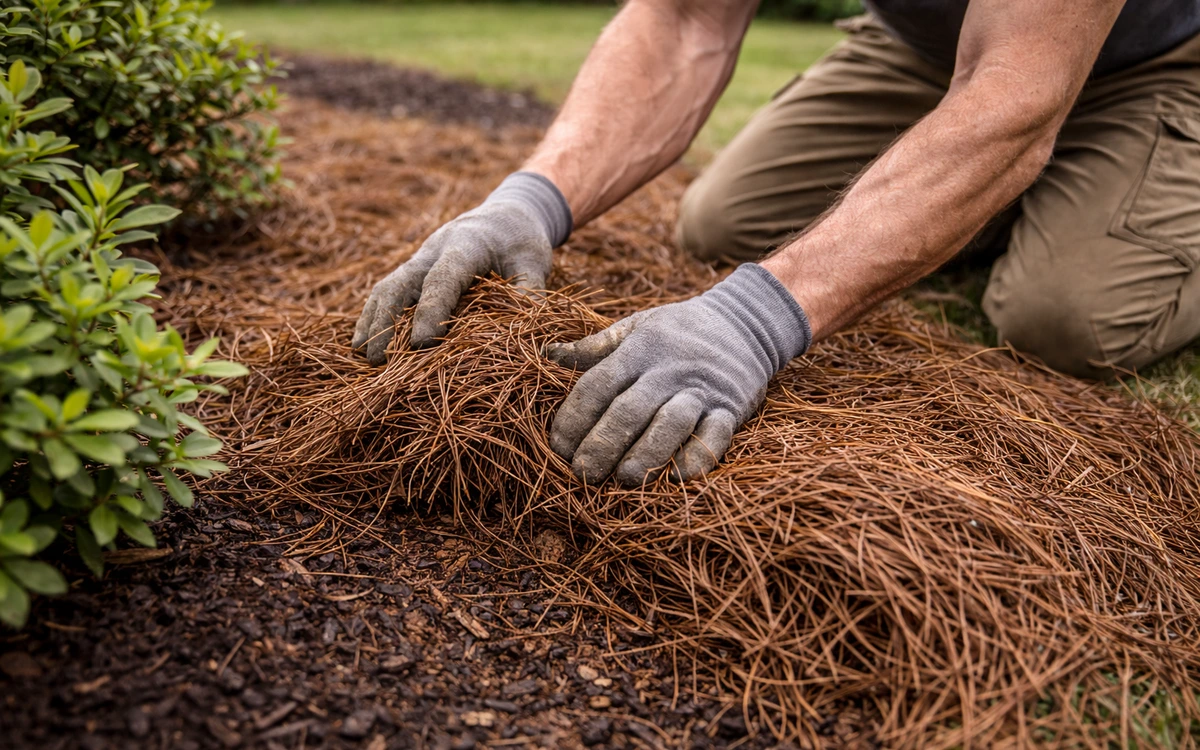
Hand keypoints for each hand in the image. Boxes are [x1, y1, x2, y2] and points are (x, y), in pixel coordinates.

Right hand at [353, 172, 571, 363]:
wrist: (505, 214)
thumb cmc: (521, 240)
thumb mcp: (534, 263)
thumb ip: (529, 294)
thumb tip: (524, 334)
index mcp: (465, 245)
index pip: (443, 279)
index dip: (430, 311)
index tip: (420, 344)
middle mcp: (434, 250)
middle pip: (400, 283)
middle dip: (386, 320)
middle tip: (376, 359)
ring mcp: (419, 259)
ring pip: (387, 287)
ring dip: (373, 320)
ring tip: (363, 355)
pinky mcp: (415, 269)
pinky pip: (388, 290)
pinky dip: (375, 314)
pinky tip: (365, 340)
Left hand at [546, 264, 811, 485]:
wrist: (747, 321)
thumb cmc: (679, 330)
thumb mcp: (636, 325)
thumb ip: (594, 345)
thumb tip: (546, 352)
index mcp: (639, 349)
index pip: (598, 385)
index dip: (574, 418)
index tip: (558, 446)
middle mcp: (668, 370)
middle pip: (629, 410)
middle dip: (602, 445)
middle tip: (583, 474)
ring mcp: (702, 390)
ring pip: (671, 424)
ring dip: (645, 455)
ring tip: (624, 480)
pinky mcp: (732, 408)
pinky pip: (715, 436)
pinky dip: (697, 458)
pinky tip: (675, 477)